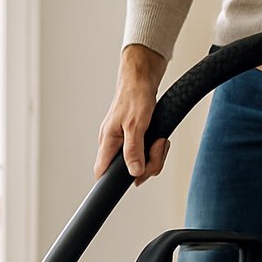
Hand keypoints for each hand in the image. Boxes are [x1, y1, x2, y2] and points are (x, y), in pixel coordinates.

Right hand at [94, 44, 170, 182]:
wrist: (142, 79)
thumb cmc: (135, 96)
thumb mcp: (136, 125)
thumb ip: (133, 151)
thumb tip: (134, 172)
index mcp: (108, 142)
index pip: (102, 172)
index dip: (113, 182)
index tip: (132, 177)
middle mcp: (114, 144)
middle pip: (128, 171)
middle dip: (148, 164)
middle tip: (156, 147)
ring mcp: (125, 142)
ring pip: (140, 163)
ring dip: (155, 155)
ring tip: (159, 140)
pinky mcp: (136, 138)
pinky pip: (146, 153)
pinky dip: (156, 149)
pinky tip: (159, 138)